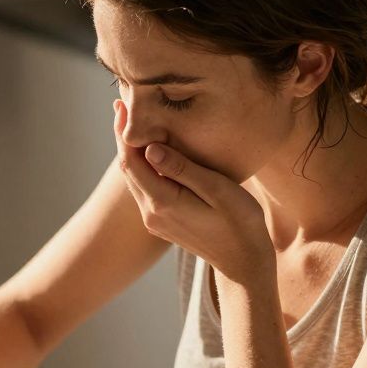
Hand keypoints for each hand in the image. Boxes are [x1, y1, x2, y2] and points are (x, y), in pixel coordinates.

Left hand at [113, 99, 270, 280]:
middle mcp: (151, 213)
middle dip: (124, 136)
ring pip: (134, 179)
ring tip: (132, 122)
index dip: (124, 131)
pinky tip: (151, 150)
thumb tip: (151, 148)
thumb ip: (183, 169)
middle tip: (123, 104)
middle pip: (128, 168)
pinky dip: (142, 166)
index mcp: (163, 202)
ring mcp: (154, 220)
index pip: (132, 161)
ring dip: (131, 151)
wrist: (243, 263)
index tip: (123, 104)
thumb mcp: (218, 190)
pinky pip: (144, 188)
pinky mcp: (161, 222)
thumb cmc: (240, 223)